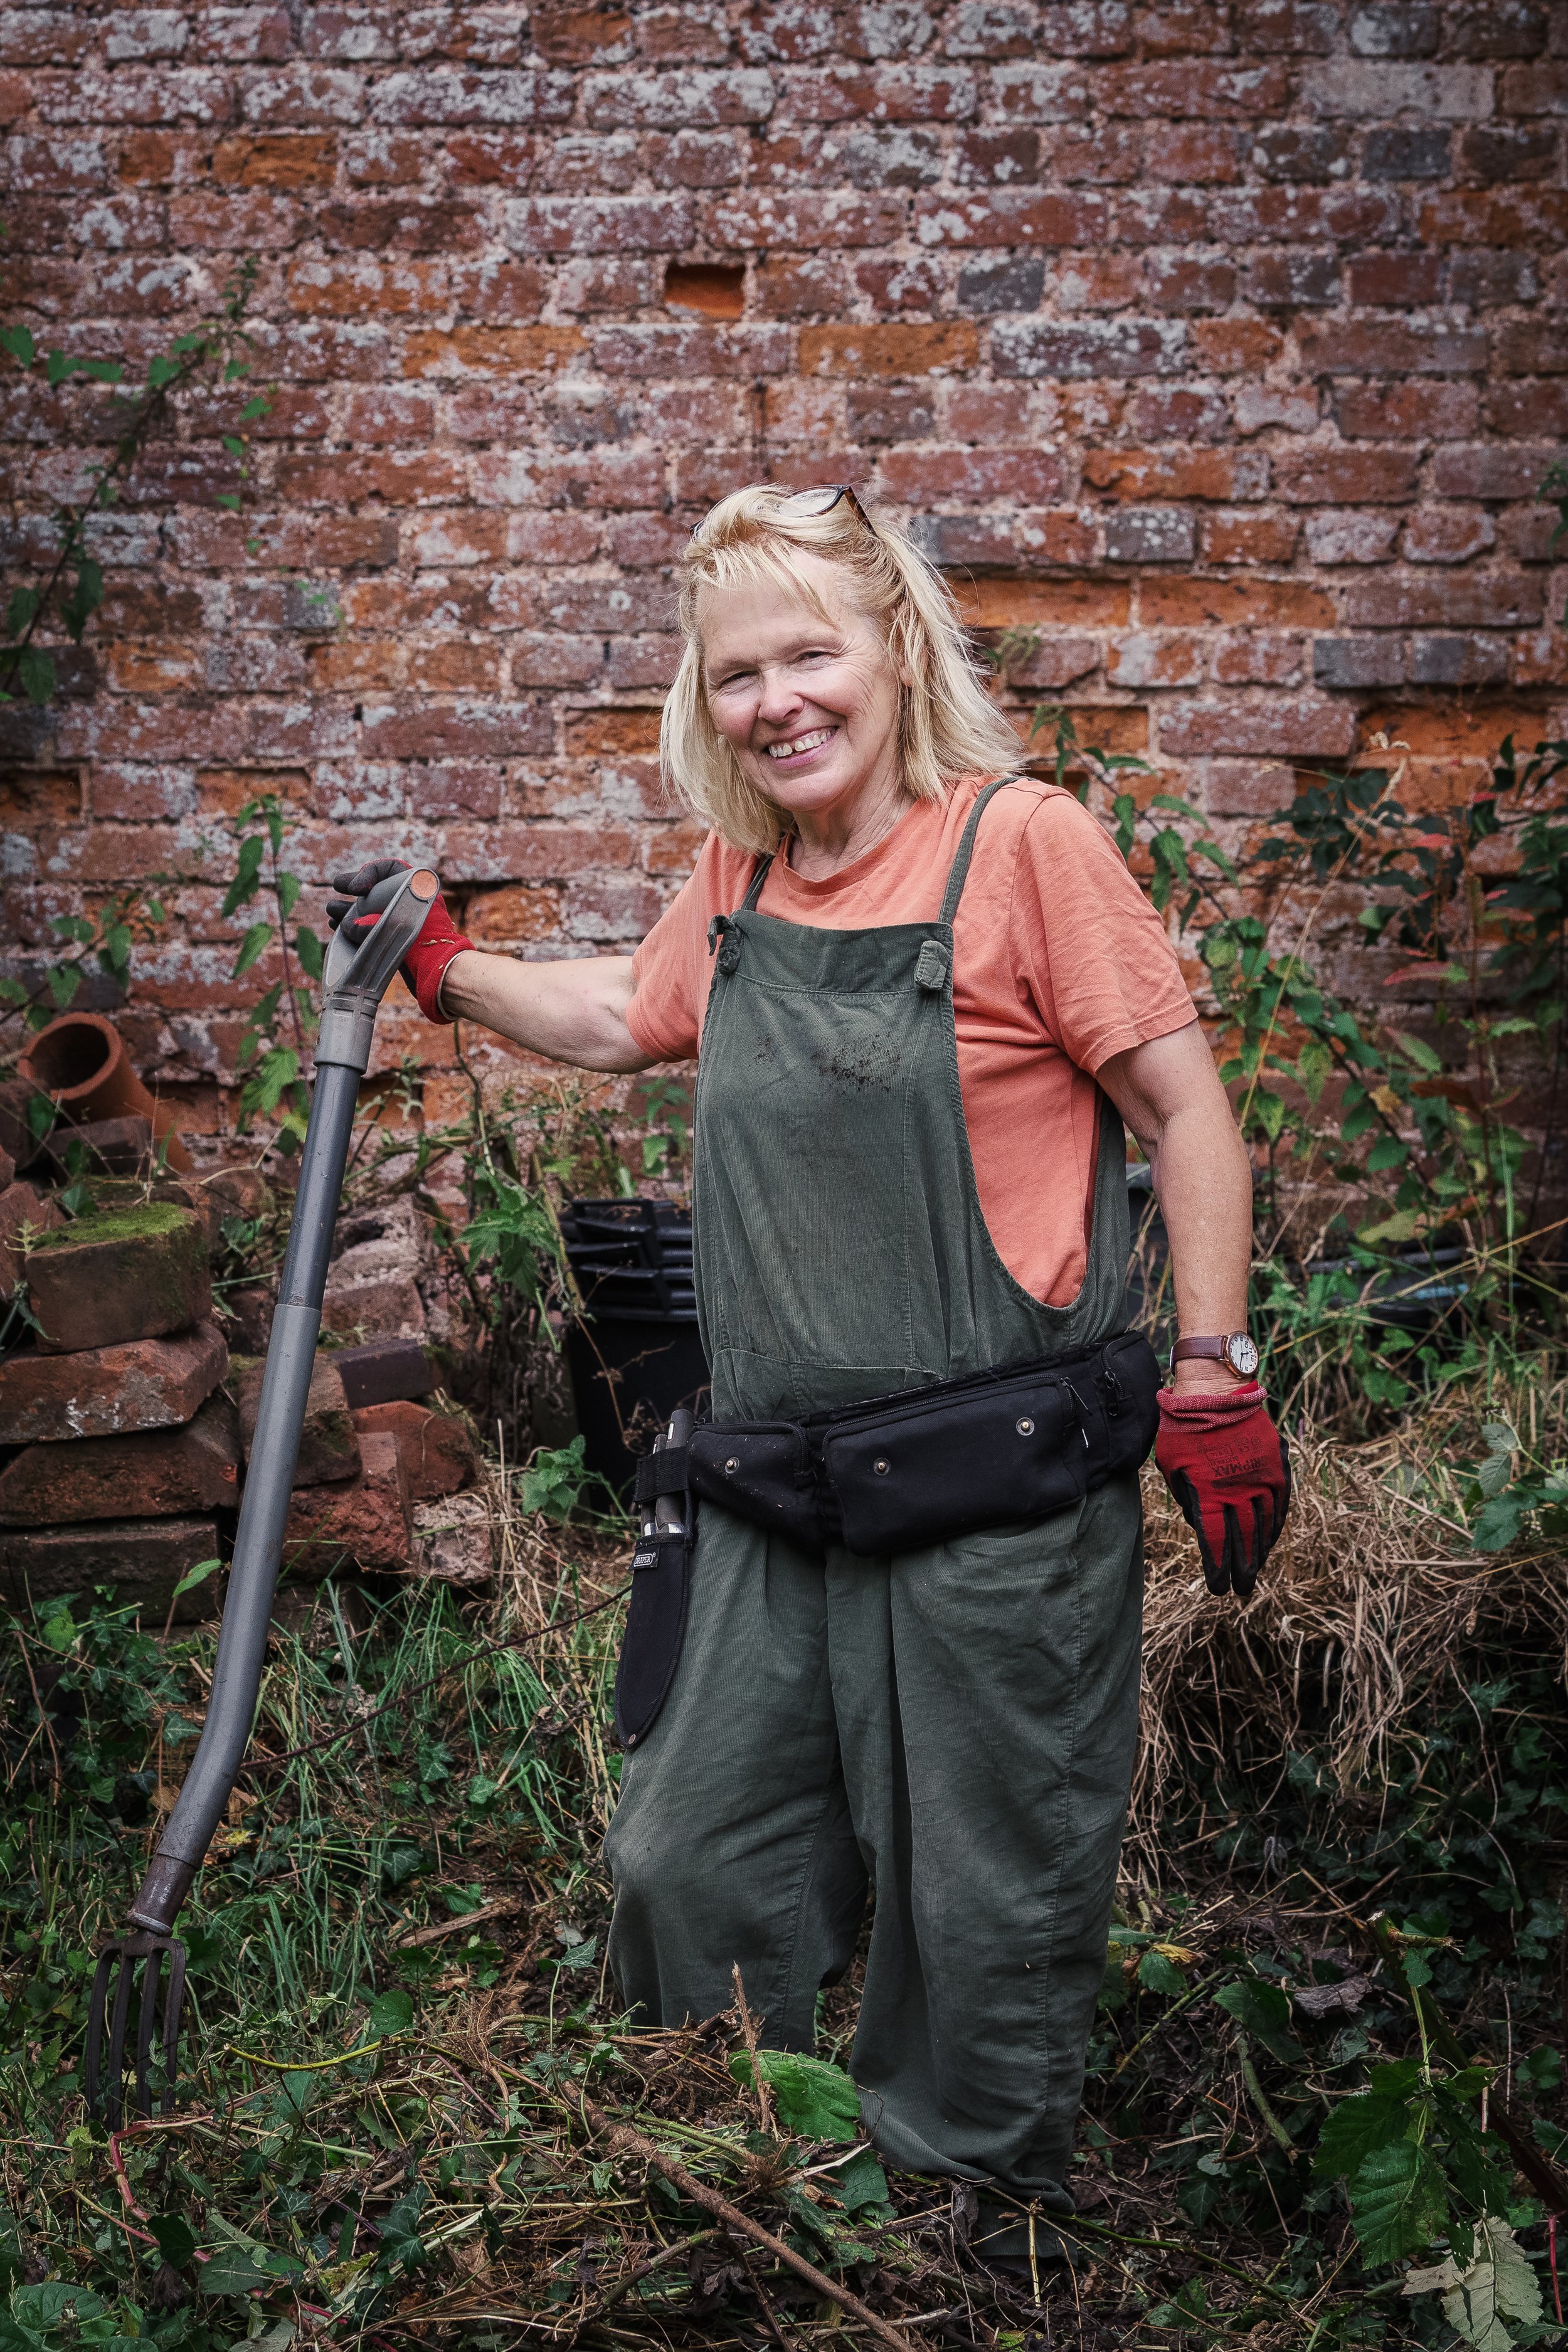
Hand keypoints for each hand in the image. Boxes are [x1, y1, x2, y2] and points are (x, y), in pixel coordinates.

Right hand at [325, 858, 475, 1024]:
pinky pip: (366, 929)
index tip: (356, 889)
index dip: (368, 874)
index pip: (388, 870)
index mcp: (415, 888)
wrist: (440, 974)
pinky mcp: (390, 941)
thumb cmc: (426, 943)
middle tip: (338, 886)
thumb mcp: (398, 923)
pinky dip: (351, 927)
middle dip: (352, 886)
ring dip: (347, 909)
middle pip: (374, 888)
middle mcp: (406, 902)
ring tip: (332, 911)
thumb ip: (371, 921)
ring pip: (366, 910)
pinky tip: (336, 927)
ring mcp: (397, 923)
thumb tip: (350, 927)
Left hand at [1155, 1382, 1289, 1598]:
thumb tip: (1200, 1523)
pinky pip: (1279, 1503)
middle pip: (1243, 1540)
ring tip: (1256, 1571)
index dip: (1218, 1568)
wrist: (1214, 1389)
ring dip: (1260, 1552)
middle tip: (1242, 1590)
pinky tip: (1272, 1539)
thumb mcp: (1172, 1466)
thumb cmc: (1182, 1428)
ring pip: (1264, 1525)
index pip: (1217, 1543)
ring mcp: (1260, 1477)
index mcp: (1209, 1494)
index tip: (1219, 1589)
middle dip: (1242, 1569)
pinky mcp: (1275, 1464)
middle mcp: (1238, 1490)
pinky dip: (1276, 1524)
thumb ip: (1187, 1498)